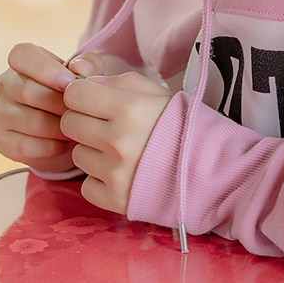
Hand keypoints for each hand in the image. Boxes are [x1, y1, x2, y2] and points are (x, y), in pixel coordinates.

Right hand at [0, 43, 77, 173]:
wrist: (65, 129)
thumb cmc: (74, 94)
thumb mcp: (87, 75)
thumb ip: (89, 65)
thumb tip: (80, 69)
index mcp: (22, 61)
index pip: (21, 55)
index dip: (46, 68)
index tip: (70, 82)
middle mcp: (5, 84)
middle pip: (27, 91)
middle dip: (60, 103)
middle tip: (80, 112)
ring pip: (29, 120)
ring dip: (59, 127)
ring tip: (77, 128)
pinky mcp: (0, 140)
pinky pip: (24, 145)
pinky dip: (50, 147)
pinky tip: (65, 144)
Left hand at [61, 72, 173, 213]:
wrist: (214, 170)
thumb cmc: (185, 125)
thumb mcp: (158, 92)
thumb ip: (119, 82)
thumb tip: (83, 83)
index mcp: (129, 108)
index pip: (74, 94)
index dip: (81, 94)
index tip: (92, 99)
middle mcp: (117, 140)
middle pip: (69, 123)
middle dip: (83, 120)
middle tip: (104, 125)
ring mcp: (115, 173)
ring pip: (77, 154)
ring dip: (92, 150)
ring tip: (119, 151)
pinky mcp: (115, 200)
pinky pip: (87, 185)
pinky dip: (99, 180)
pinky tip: (121, 173)